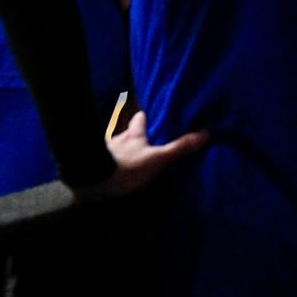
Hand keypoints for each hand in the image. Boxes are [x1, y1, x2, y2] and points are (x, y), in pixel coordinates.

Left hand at [82, 110, 208, 199]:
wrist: (92, 180)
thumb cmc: (126, 167)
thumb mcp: (156, 158)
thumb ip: (178, 148)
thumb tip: (204, 133)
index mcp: (133, 134)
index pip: (141, 118)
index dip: (149, 116)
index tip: (158, 116)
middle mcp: (119, 139)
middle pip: (131, 133)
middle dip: (141, 136)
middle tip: (154, 141)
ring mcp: (108, 152)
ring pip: (121, 147)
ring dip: (129, 151)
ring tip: (141, 159)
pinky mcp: (100, 165)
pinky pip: (112, 162)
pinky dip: (118, 164)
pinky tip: (124, 173)